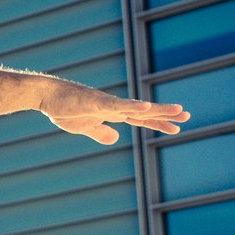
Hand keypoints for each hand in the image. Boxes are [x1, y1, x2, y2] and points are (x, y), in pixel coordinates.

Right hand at [39, 78, 188, 144]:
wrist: (46, 95)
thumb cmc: (63, 109)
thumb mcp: (84, 127)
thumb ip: (100, 132)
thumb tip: (116, 138)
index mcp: (112, 113)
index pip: (141, 119)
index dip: (159, 123)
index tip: (177, 127)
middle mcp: (115, 106)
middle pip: (145, 112)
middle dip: (166, 114)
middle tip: (188, 116)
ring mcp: (107, 103)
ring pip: (136, 107)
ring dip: (157, 109)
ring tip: (177, 110)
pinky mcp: (96, 103)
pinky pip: (117, 105)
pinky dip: (132, 106)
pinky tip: (146, 107)